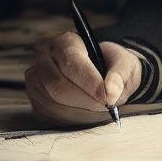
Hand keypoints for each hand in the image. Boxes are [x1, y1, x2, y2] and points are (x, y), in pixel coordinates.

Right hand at [24, 33, 142, 125]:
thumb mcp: (125, 62)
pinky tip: (87, 112)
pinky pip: (51, 114)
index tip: (107, 98)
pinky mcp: (37, 98)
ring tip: (99, 108)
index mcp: (65, 42)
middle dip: (86, 100)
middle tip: (107, 106)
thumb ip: (120, 74)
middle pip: (58, 85)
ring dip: (81, 111)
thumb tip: (111, 93)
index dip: (90, 82)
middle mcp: (45, 58)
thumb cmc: (112, 65)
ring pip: (53, 102)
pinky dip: (72, 118)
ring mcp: (37, 79)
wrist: (103, 74)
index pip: (71, 62)